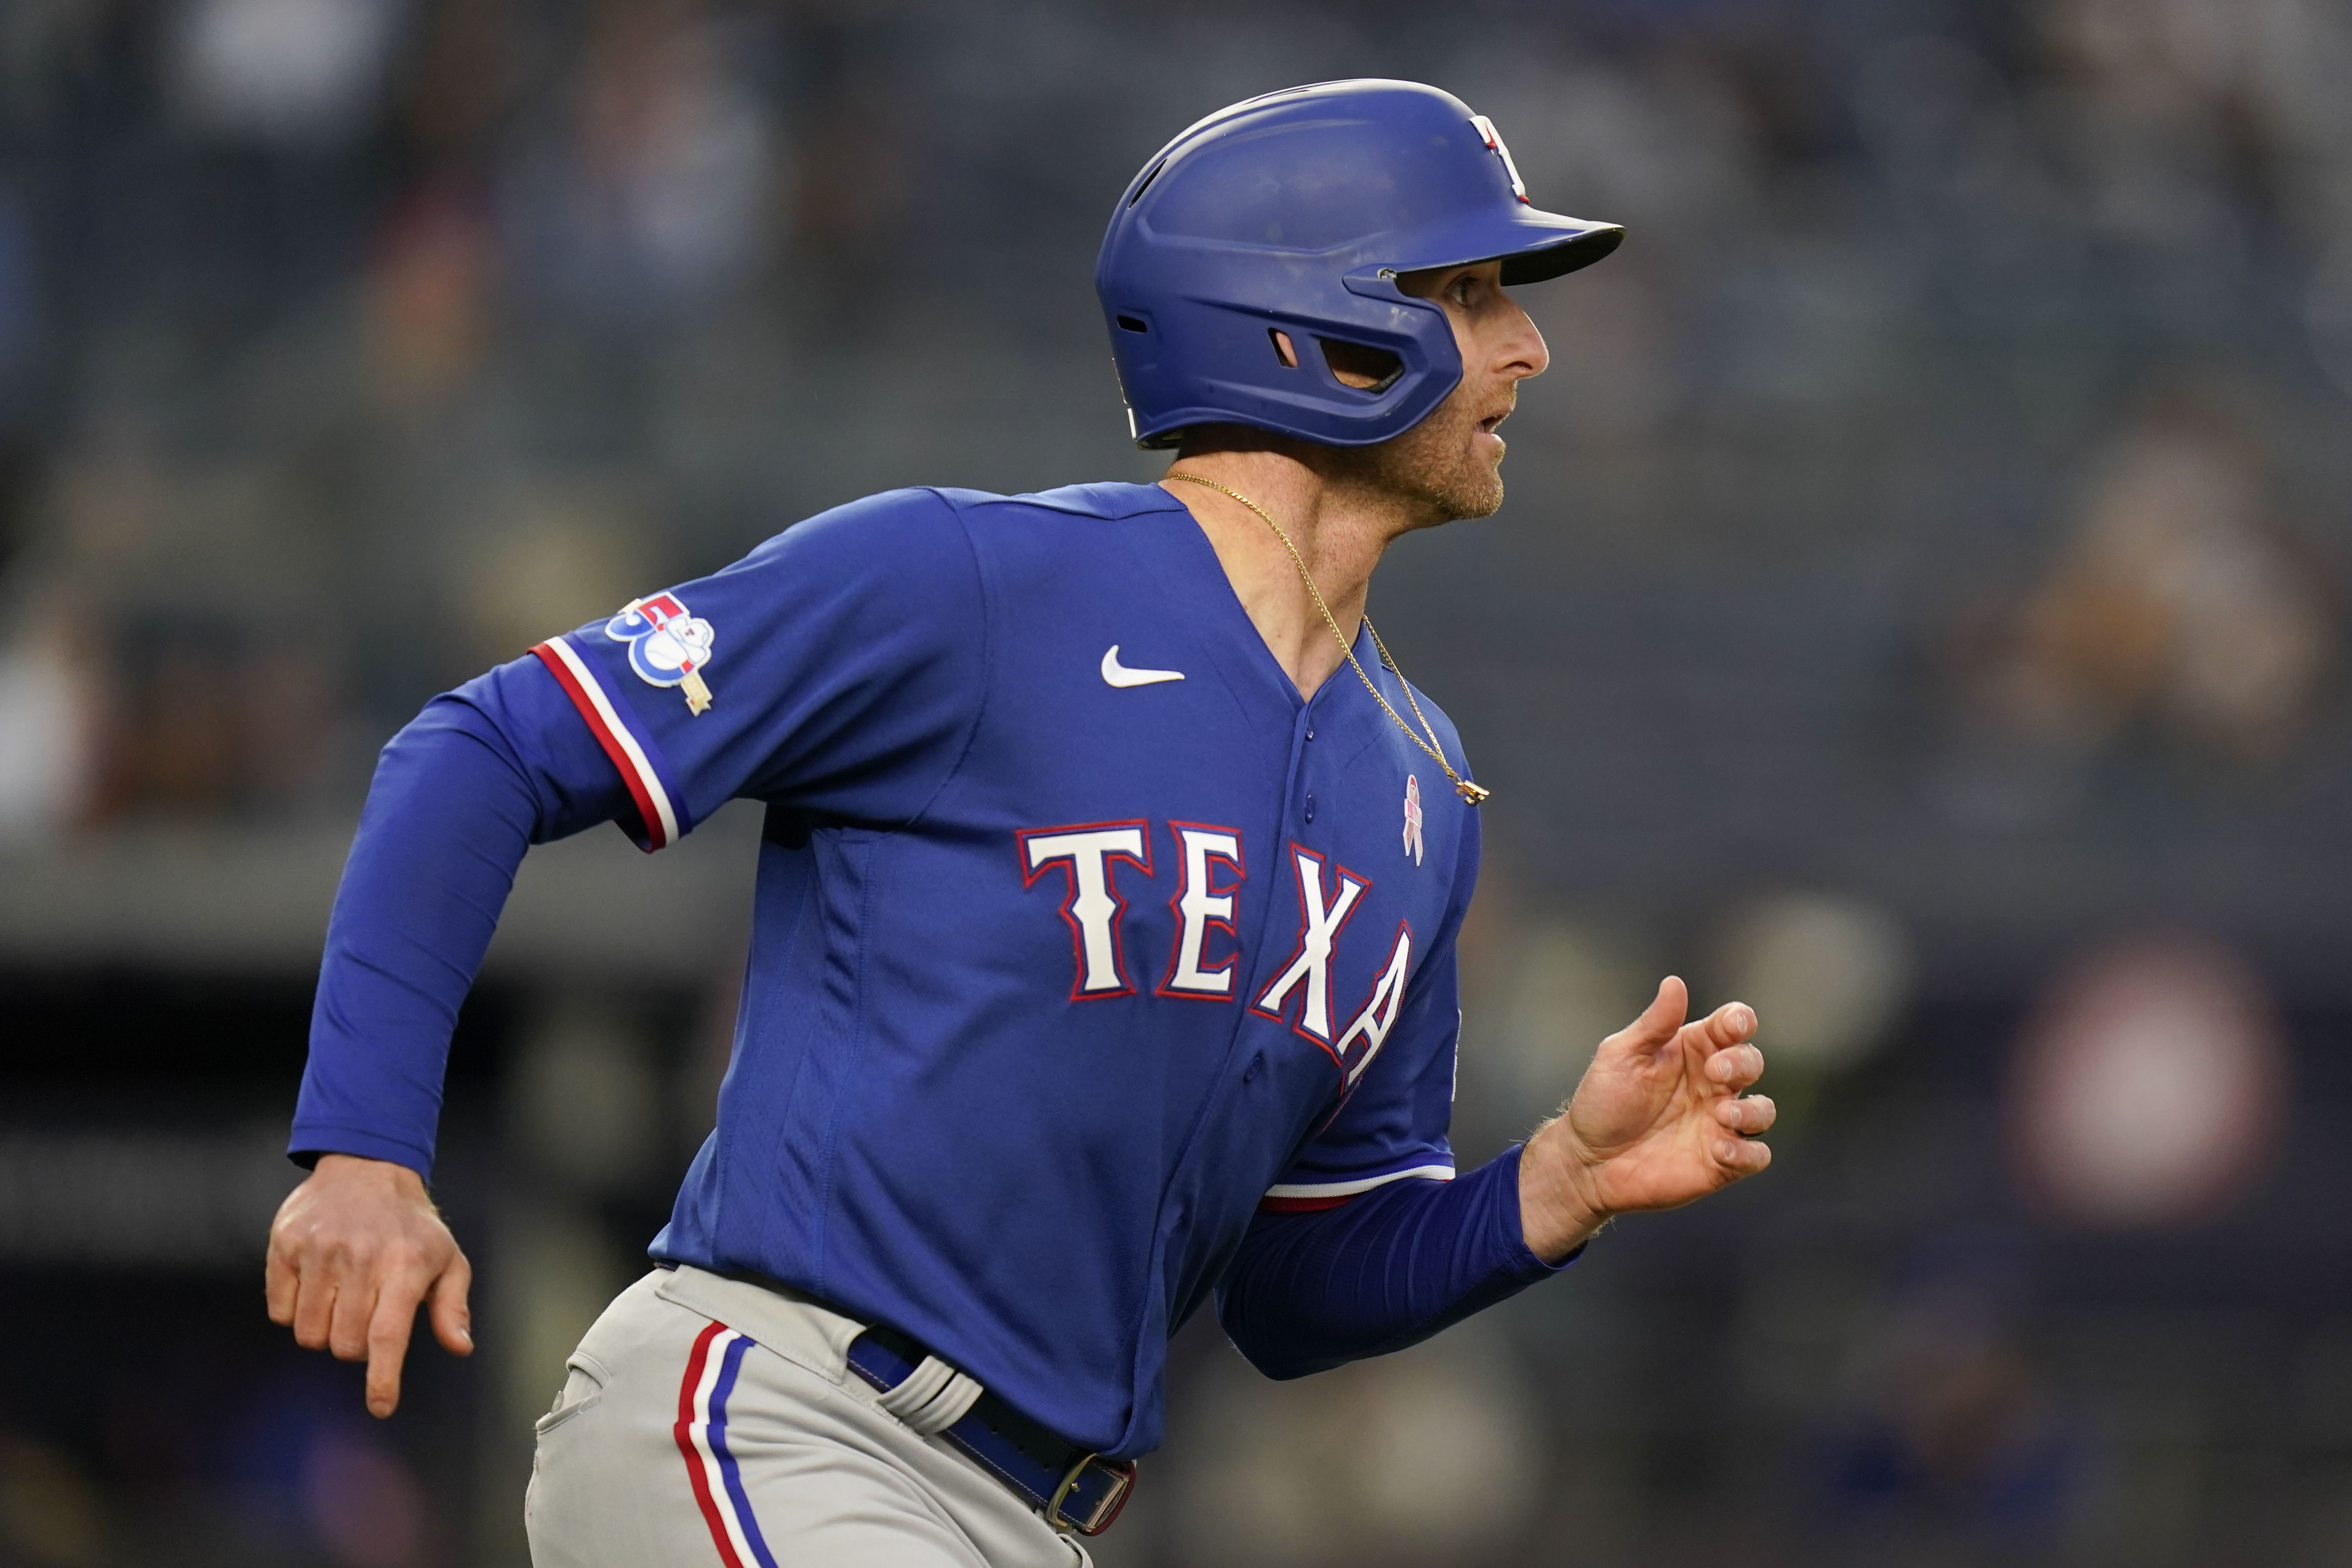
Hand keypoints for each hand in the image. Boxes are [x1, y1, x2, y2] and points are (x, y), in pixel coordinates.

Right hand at [266, 1154, 473, 1416]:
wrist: (367, 1167)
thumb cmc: (411, 1225)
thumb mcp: (447, 1257)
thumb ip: (453, 1305)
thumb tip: (461, 1346)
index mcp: (404, 1265)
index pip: (388, 1336)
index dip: (382, 1379)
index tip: (381, 1407)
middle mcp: (360, 1258)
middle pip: (345, 1345)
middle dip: (356, 1345)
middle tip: (367, 1315)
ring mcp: (319, 1250)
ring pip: (310, 1334)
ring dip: (325, 1330)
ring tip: (343, 1298)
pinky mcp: (285, 1244)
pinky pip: (280, 1311)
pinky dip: (295, 1310)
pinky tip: (316, 1283)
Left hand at [1518, 976, 1773, 1261]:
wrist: (1588, 1159)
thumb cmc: (1603, 1101)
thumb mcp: (1621, 1055)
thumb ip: (1654, 1024)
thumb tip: (1675, 982)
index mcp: (1693, 1051)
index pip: (1732, 1026)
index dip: (1740, 1021)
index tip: (1733, 1024)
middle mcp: (1712, 1084)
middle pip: (1752, 1062)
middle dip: (1743, 1062)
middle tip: (1714, 1071)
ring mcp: (1719, 1123)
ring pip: (1763, 1110)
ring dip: (1753, 1111)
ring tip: (1722, 1114)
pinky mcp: (1721, 1162)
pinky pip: (1756, 1155)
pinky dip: (1748, 1152)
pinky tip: (1720, 1148)